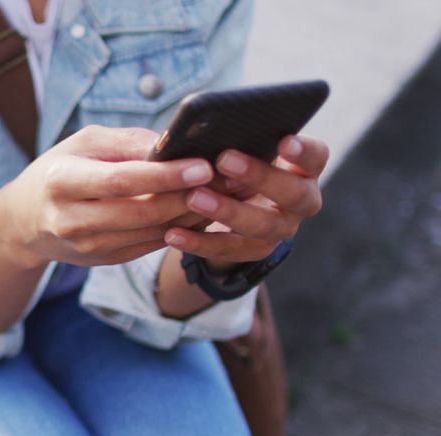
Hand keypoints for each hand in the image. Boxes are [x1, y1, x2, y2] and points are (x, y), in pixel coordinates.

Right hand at [0, 125, 213, 268]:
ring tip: (224, 195)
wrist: (25, 221)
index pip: (121, 180)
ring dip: (192, 216)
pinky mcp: (104, 259)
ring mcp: (88, 245)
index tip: (203, 164)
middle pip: (141, 212)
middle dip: (188, 197)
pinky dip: (180, 229)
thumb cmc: (58, 171)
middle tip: (229, 180)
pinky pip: (150, 245)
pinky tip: (202, 212)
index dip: (165, 175)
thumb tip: (174, 144)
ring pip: (151, 233)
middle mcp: (71, 219)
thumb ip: (127, 142)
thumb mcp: (82, 144)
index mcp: (62, 182)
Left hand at [163, 135, 327, 269]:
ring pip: (261, 226)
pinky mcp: (256, 250)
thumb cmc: (242, 163)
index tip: (284, 140)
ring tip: (194, 197)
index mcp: (305, 169)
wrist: (240, 205)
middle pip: (293, 193)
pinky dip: (199, 242)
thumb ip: (240, 140)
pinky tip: (173, 234)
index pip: (316, 157)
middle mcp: (301, 200)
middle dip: (258, 176)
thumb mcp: (246, 149)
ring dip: (227, 211)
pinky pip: (228, 250)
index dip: (303, 151)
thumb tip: (206, 129)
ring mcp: (281, 228)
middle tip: (224, 159)